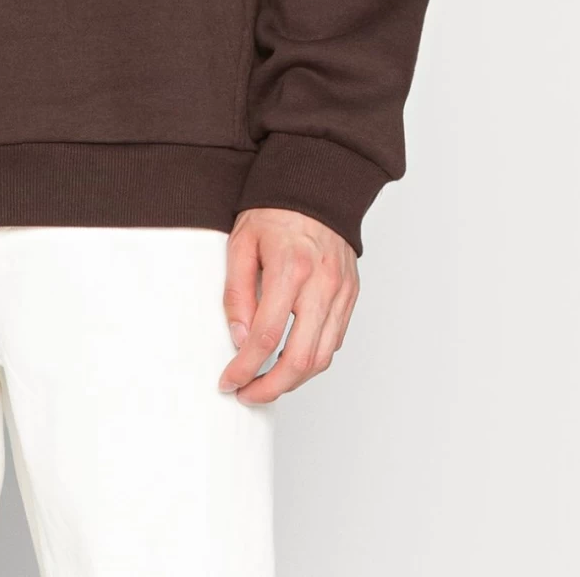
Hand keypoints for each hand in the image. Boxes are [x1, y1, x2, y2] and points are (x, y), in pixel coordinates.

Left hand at [219, 207, 357, 404]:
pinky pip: (334, 341)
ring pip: (322, 358)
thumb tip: (239, 339)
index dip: (244, 367)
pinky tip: (291, 359)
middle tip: (247, 394)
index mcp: (290, 268)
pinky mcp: (351, 296)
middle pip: (299, 359)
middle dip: (270, 388)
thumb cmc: (274, 211)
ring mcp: (341, 292)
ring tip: (266, 384)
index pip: (266, 336)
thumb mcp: (241, 243)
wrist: (316, 184)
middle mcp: (321, 284)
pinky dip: (313, 359)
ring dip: (293, 381)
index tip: (228, 380)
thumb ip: (237, 292)